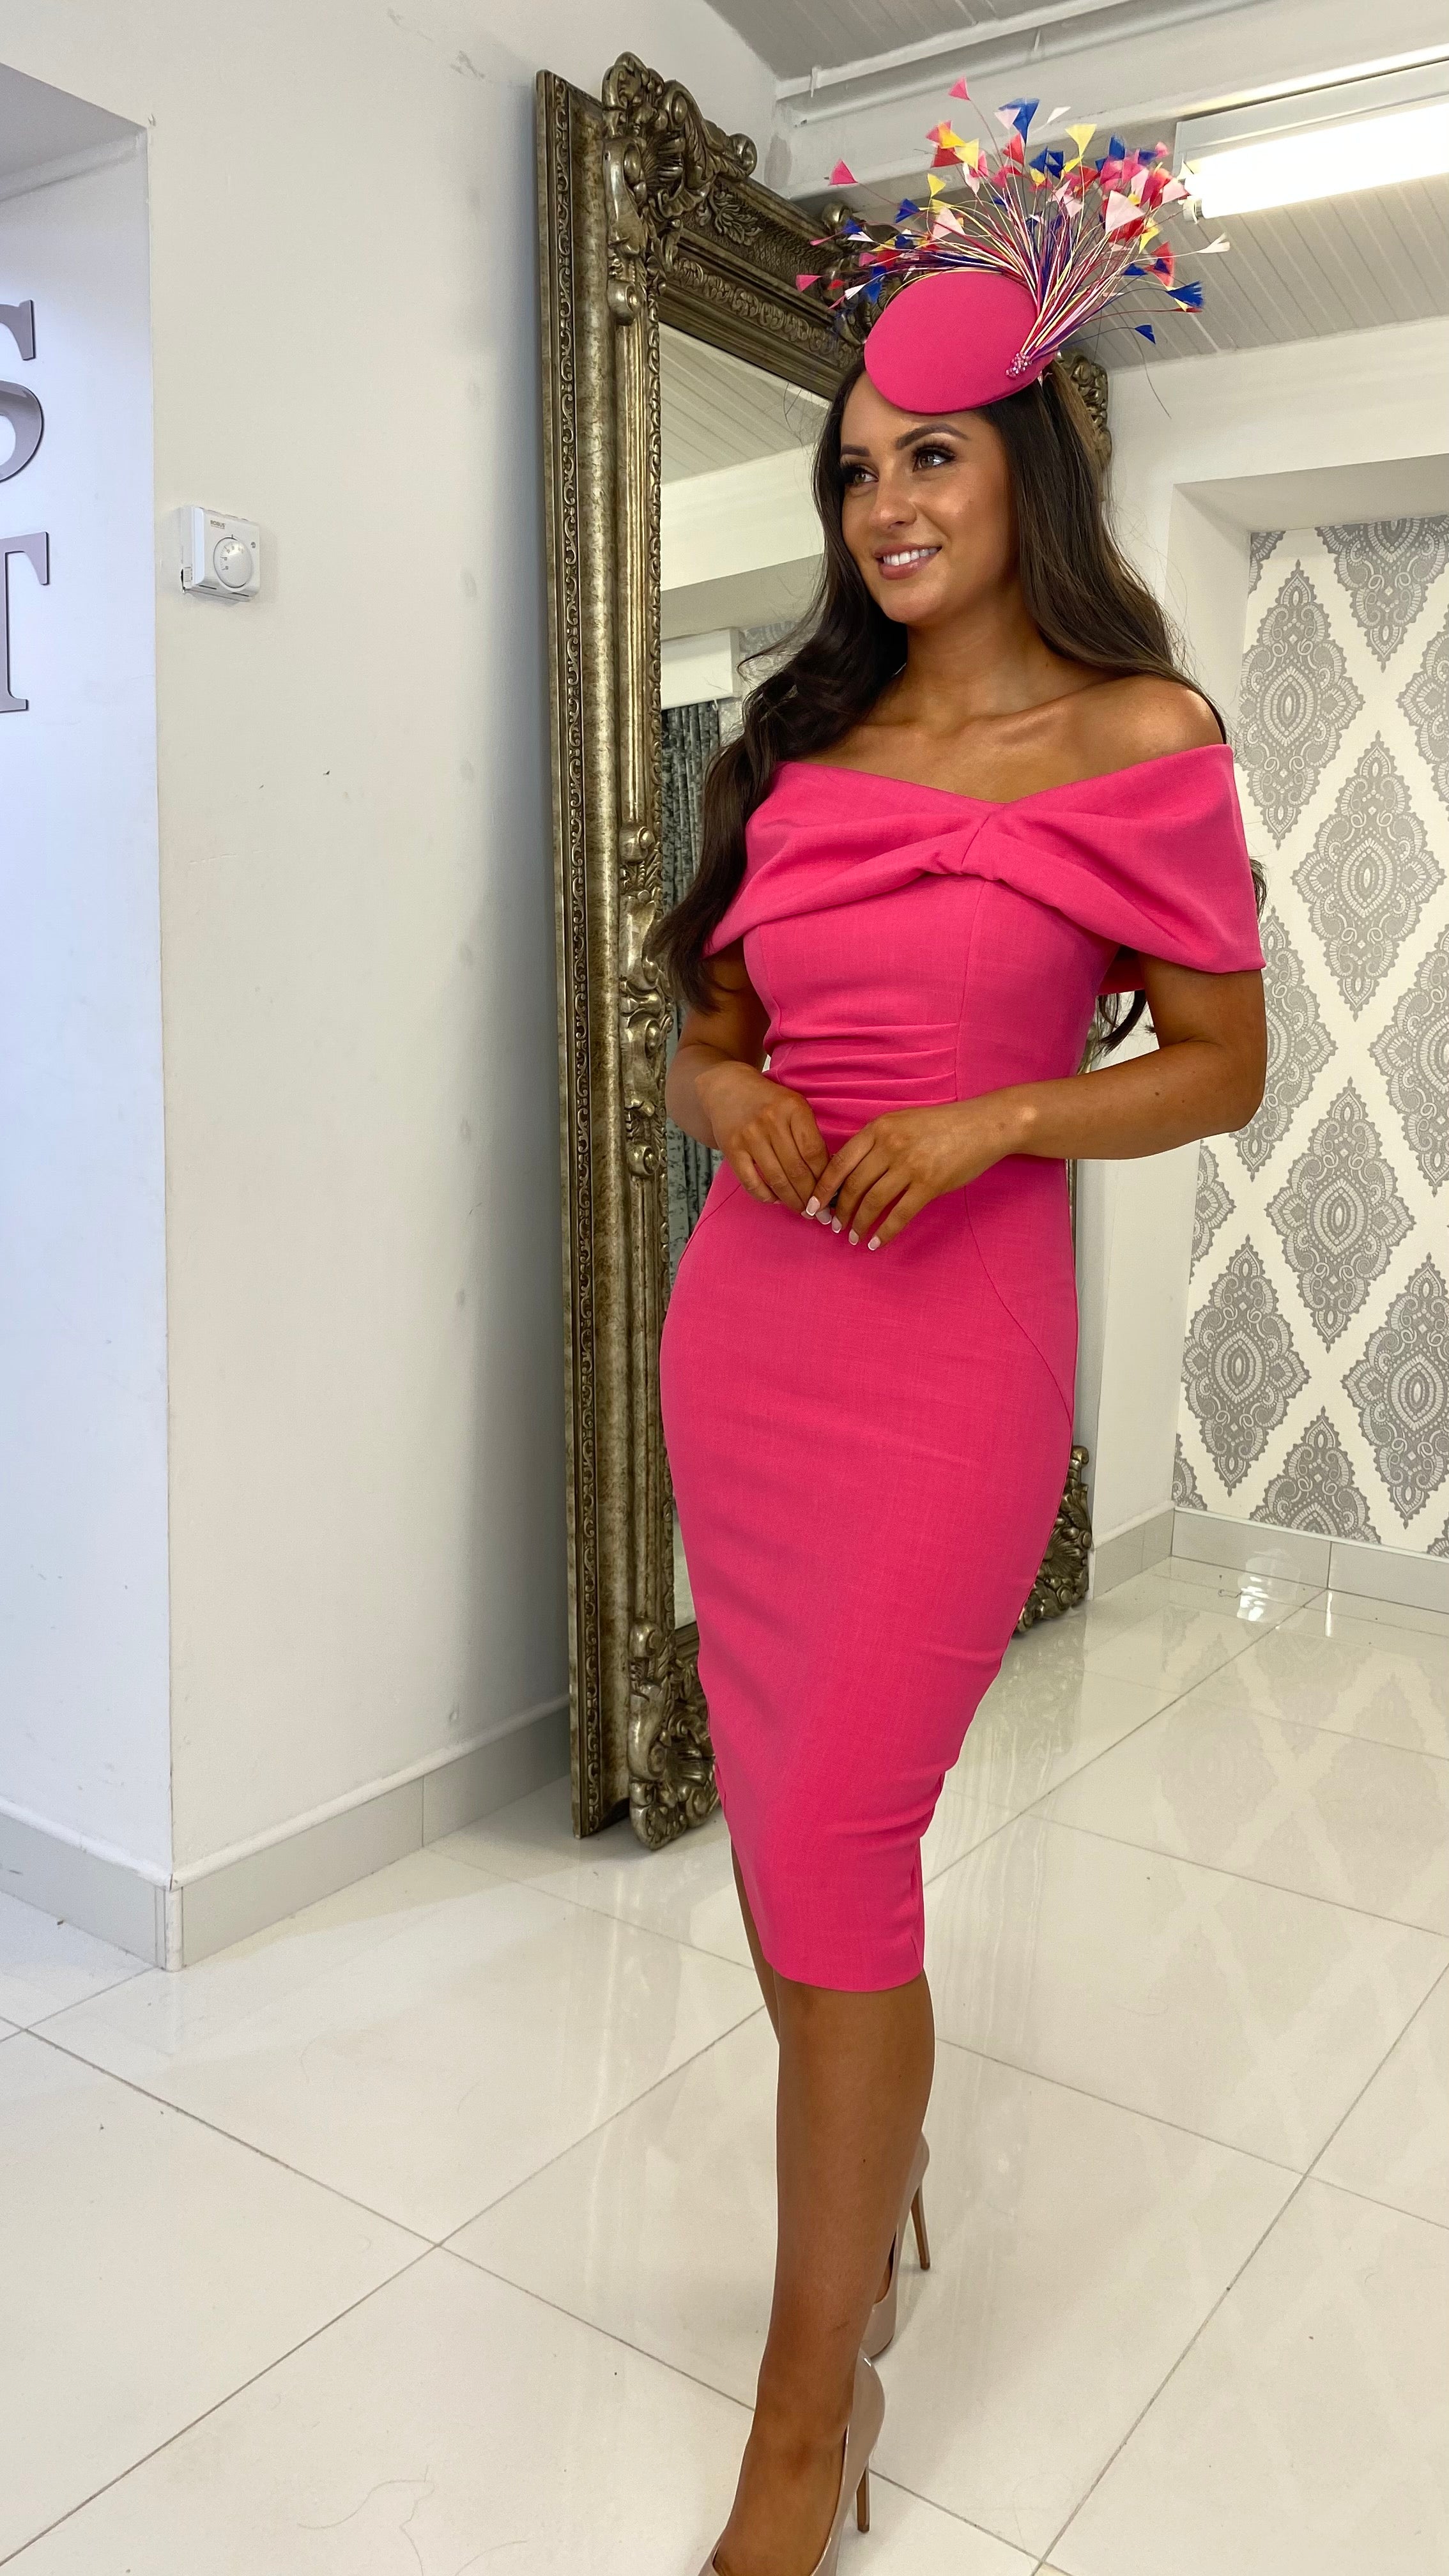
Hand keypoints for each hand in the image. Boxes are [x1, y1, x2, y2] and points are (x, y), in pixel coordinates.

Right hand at [698, 1060, 828, 1211]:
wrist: (727, 1087)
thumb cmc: (768, 1101)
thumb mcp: (794, 1106)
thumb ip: (809, 1134)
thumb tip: (828, 1175)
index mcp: (793, 1108)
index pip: (814, 1152)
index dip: (825, 1179)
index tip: (832, 1195)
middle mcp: (771, 1121)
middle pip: (797, 1169)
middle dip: (811, 1197)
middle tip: (819, 1212)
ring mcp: (749, 1135)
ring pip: (776, 1179)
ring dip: (792, 1200)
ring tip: (801, 1210)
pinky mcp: (731, 1148)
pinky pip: (751, 1182)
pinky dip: (765, 1196)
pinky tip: (775, 1199)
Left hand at [809, 1095, 1025, 1248]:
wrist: (983, 1125)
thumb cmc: (941, 1125)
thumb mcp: (901, 1122)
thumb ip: (876, 1143)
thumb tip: (849, 1176)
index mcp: (878, 1128)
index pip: (839, 1163)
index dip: (822, 1189)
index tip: (812, 1206)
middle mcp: (890, 1145)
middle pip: (853, 1186)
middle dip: (840, 1211)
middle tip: (835, 1226)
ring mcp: (910, 1165)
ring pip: (873, 1202)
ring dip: (859, 1224)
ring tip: (853, 1237)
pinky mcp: (930, 1184)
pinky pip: (900, 1214)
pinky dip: (885, 1232)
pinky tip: (877, 1243)